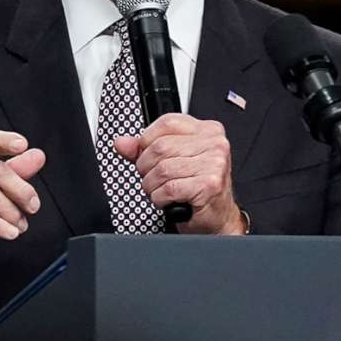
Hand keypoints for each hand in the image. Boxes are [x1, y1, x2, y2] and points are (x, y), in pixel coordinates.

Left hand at [111, 113, 242, 234]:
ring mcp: (214, 163)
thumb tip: (122, 143)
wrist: (218, 217)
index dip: (147, 141)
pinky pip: (169, 189)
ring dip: (152, 186)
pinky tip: (168, 200)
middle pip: (160, 147)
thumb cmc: (197, 188)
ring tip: (161, 191)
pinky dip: (160, 198)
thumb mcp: (171, 161)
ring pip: (162, 169)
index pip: (166, 123)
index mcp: (207, 130)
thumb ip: (144, 150)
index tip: (147, 155)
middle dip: (146, 168)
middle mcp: (215, 143)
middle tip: (153, 179)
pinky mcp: (209, 184)